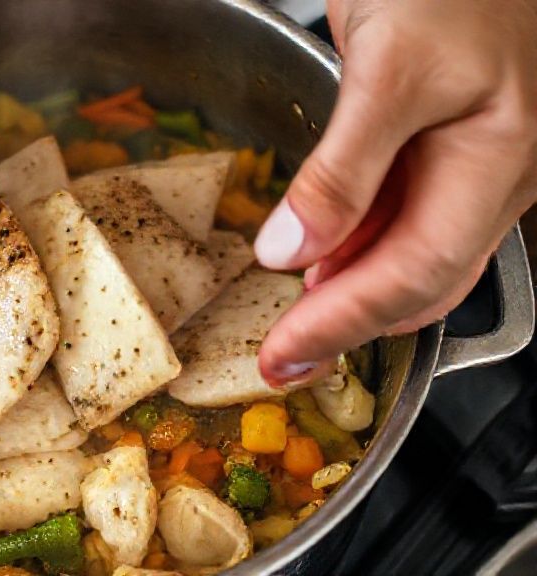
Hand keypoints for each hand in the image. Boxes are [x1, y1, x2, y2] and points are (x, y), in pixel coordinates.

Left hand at [254, 0, 536, 384]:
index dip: (343, 324)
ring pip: (410, 253)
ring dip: (348, 291)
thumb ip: (345, 168)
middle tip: (283, 358)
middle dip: (347, 327)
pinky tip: (317, 256)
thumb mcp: (391, 69)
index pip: (412, 273)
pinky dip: (354, 245)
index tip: (284, 357)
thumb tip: (293, 251)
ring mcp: (471, 160)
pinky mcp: (441, 141)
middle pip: (417, 279)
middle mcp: (494, 174)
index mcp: (497, 163)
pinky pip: (400, 214)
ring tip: (292, 320)